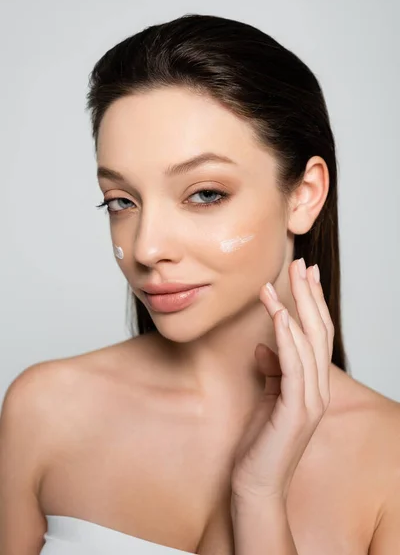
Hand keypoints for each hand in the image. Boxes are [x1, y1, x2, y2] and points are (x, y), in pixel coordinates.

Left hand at [230, 258, 333, 503]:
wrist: (255, 485)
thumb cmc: (260, 443)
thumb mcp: (266, 398)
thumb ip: (271, 371)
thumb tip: (264, 345)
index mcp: (312, 384)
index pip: (317, 335)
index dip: (312, 303)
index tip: (304, 274)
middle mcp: (318, 389)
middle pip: (319, 332)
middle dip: (309, 295)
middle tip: (300, 264)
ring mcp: (310, 400)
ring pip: (309, 343)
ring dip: (295, 308)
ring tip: (281, 281)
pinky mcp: (295, 410)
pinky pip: (294, 366)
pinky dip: (287, 337)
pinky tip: (278, 315)